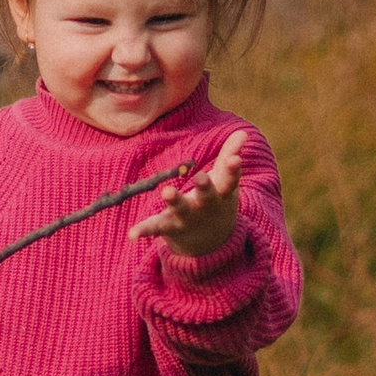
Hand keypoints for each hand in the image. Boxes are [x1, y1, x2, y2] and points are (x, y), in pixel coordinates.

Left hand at [135, 130, 246, 259]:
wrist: (211, 243)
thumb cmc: (216, 201)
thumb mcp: (225, 182)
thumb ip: (230, 156)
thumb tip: (243, 132)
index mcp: (221, 193)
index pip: (229, 180)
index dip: (233, 169)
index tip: (236, 159)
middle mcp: (205, 206)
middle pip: (207, 196)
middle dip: (204, 186)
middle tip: (201, 177)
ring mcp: (187, 218)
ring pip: (181, 208)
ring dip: (174, 200)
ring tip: (166, 191)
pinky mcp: (169, 227)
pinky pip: (156, 227)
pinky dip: (144, 230)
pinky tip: (132, 234)